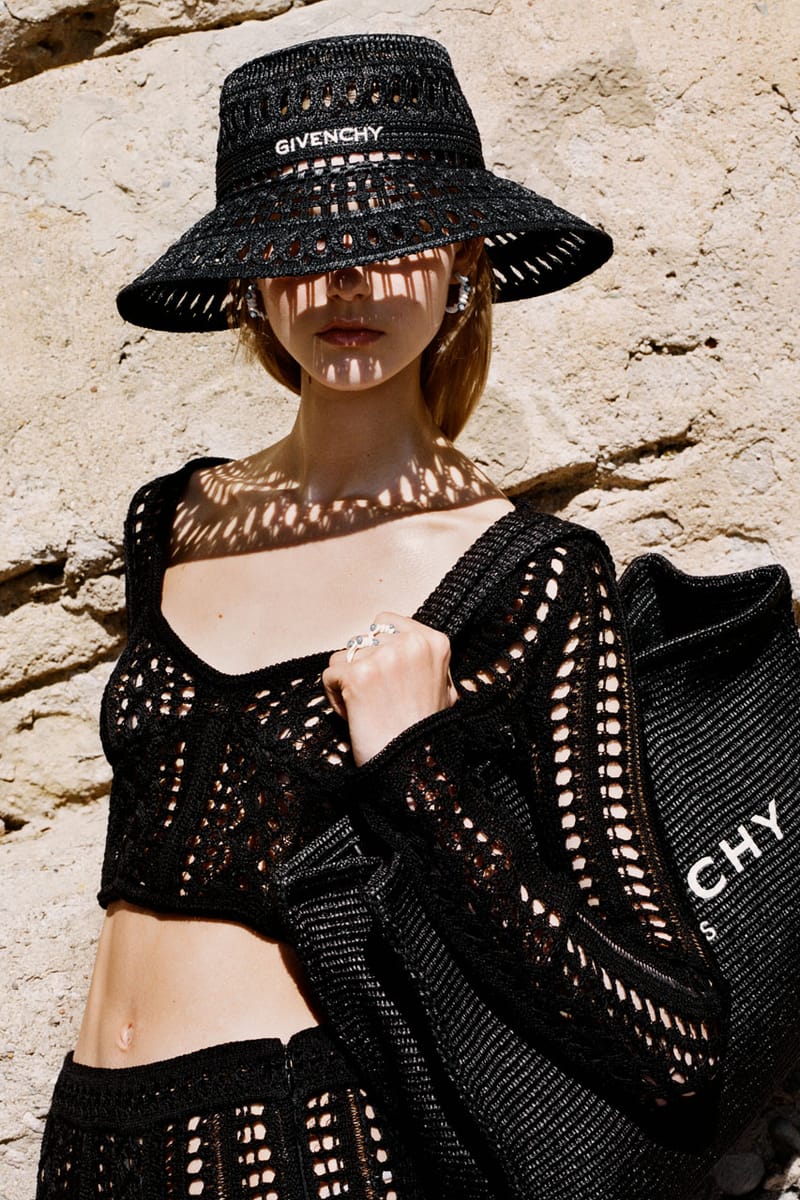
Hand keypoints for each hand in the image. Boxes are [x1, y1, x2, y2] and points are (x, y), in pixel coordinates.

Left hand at [323, 612, 457, 766]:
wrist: (413, 765)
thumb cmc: (426, 733)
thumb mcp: (444, 690)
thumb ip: (426, 663)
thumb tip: (408, 645)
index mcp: (433, 641)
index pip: (385, 622)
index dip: (378, 649)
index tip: (385, 677)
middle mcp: (409, 643)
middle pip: (362, 639)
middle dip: (362, 665)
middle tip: (374, 696)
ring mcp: (382, 657)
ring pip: (342, 656)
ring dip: (347, 681)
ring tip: (364, 708)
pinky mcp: (357, 674)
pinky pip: (329, 675)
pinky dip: (335, 697)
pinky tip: (354, 715)